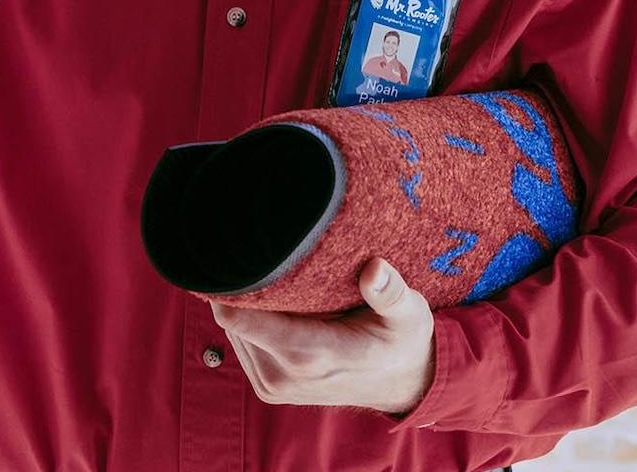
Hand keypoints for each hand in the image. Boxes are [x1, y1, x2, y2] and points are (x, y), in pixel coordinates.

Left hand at [205, 258, 436, 414]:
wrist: (401, 385)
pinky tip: (274, 302)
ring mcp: (272, 384)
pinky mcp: (267, 387)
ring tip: (271, 275)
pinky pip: (240, 343)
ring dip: (246, 304)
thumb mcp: (408, 314)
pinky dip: (250, 321)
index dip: (228, 284)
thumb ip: (391, 294)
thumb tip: (374, 270)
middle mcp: (282, 375)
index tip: (234, 249)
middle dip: (240, 287)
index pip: (239, 318)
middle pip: (231, 318)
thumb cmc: (402, 341)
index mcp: (309, 355)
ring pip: (232, 329)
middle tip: (260, 251)